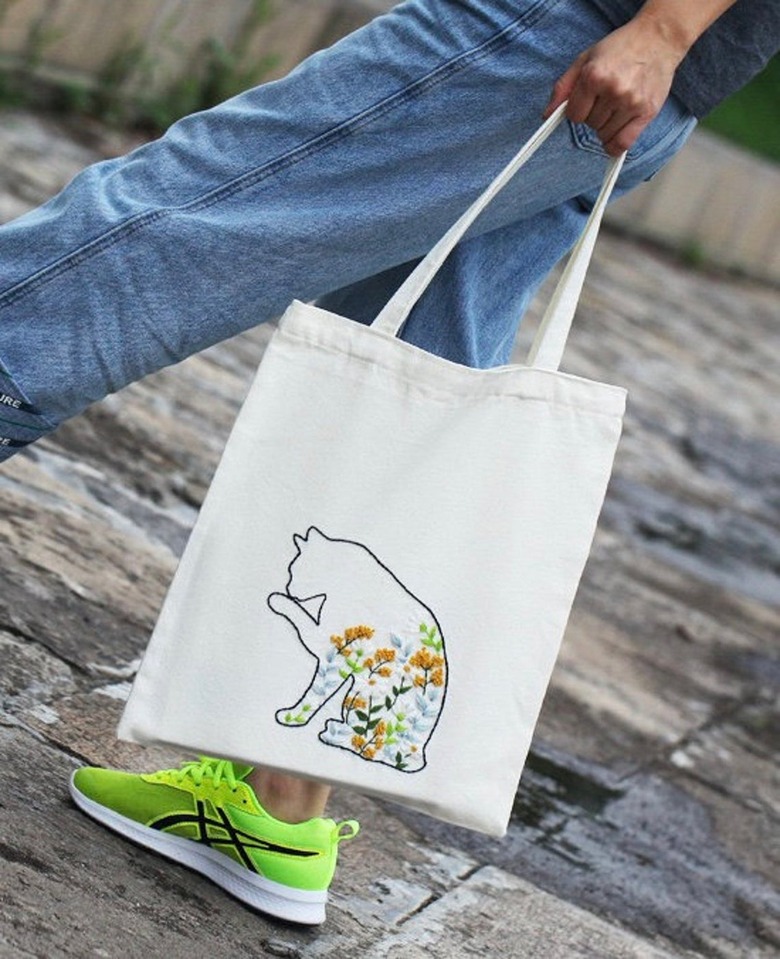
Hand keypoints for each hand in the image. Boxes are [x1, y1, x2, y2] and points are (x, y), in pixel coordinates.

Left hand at [544, 17, 686, 155]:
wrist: (657, 39)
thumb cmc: (620, 48)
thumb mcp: (585, 59)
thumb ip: (564, 87)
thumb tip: (547, 115)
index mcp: (594, 76)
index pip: (574, 116)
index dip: (577, 111)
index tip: (586, 102)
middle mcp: (614, 90)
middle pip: (590, 125)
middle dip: (593, 116)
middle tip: (605, 99)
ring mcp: (631, 103)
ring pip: (605, 136)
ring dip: (606, 127)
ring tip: (616, 107)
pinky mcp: (646, 112)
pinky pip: (624, 144)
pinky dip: (615, 147)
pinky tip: (613, 138)